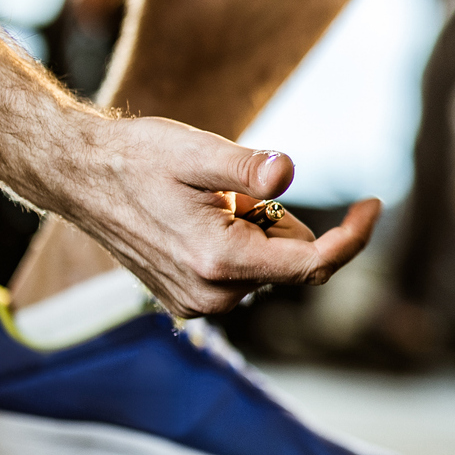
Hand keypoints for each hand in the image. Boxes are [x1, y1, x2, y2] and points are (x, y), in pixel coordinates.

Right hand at [65, 115, 379, 317]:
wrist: (79, 176)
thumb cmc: (137, 157)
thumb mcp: (196, 152)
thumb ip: (247, 167)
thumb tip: (288, 172)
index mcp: (219, 262)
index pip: (313, 264)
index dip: (352, 236)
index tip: (375, 204)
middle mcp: (212, 295)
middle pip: (293, 260)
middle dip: (279, 220)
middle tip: (232, 190)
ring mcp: (199, 303)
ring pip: (269, 264)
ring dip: (255, 229)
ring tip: (206, 203)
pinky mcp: (190, 300)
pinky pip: (243, 271)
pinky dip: (237, 241)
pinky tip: (197, 218)